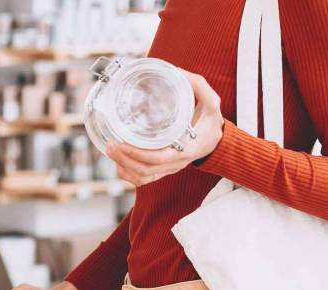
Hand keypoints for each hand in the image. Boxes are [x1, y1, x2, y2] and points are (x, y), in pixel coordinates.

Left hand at [107, 71, 224, 186]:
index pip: (159, 158)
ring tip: (111, 151)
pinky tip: (118, 162)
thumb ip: (199, 87)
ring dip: (124, 167)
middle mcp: (177, 162)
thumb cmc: (211, 121)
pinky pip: (144, 180)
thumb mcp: (212, 103)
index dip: (138, 153)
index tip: (123, 141)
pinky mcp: (164, 170)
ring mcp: (169, 169)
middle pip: (146, 170)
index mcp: (187, 149)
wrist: (216, 141)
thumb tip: (178, 72)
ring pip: (143, 177)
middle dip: (125, 159)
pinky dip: (129, 174)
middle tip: (111, 144)